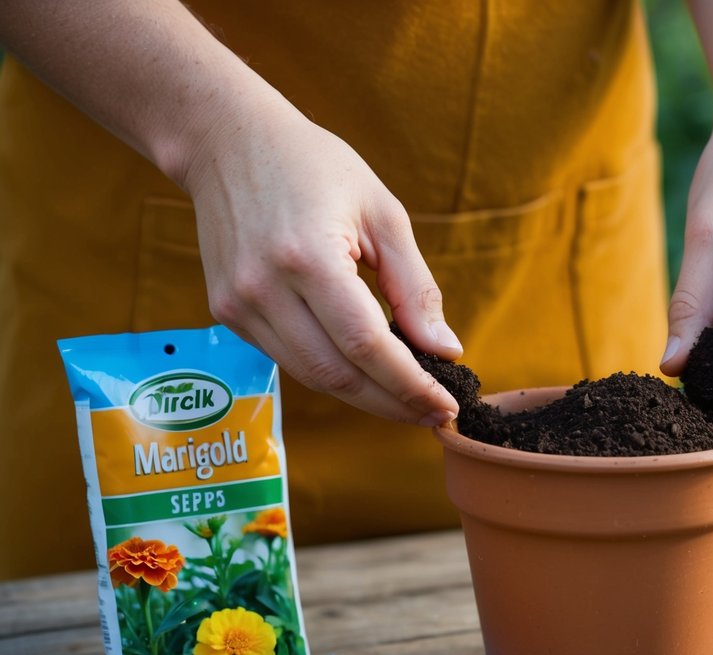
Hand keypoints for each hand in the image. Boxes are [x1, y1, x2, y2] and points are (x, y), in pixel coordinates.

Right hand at [182, 105, 462, 425]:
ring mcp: (237, 304)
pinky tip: (366, 372)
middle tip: (435, 415)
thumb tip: (445, 350)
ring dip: (365, 397)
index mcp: (308, 257)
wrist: (225, 141)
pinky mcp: (226, 312)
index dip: (409, 385)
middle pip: (338, 374)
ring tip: (409, 401)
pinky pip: (289, 359)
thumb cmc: (314, 167)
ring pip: (312, 377)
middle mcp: (264, 288)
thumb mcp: (382, 214)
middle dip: (392, 403)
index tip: (446, 405)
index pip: (366, 345)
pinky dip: (333, 373)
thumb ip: (414, 287)